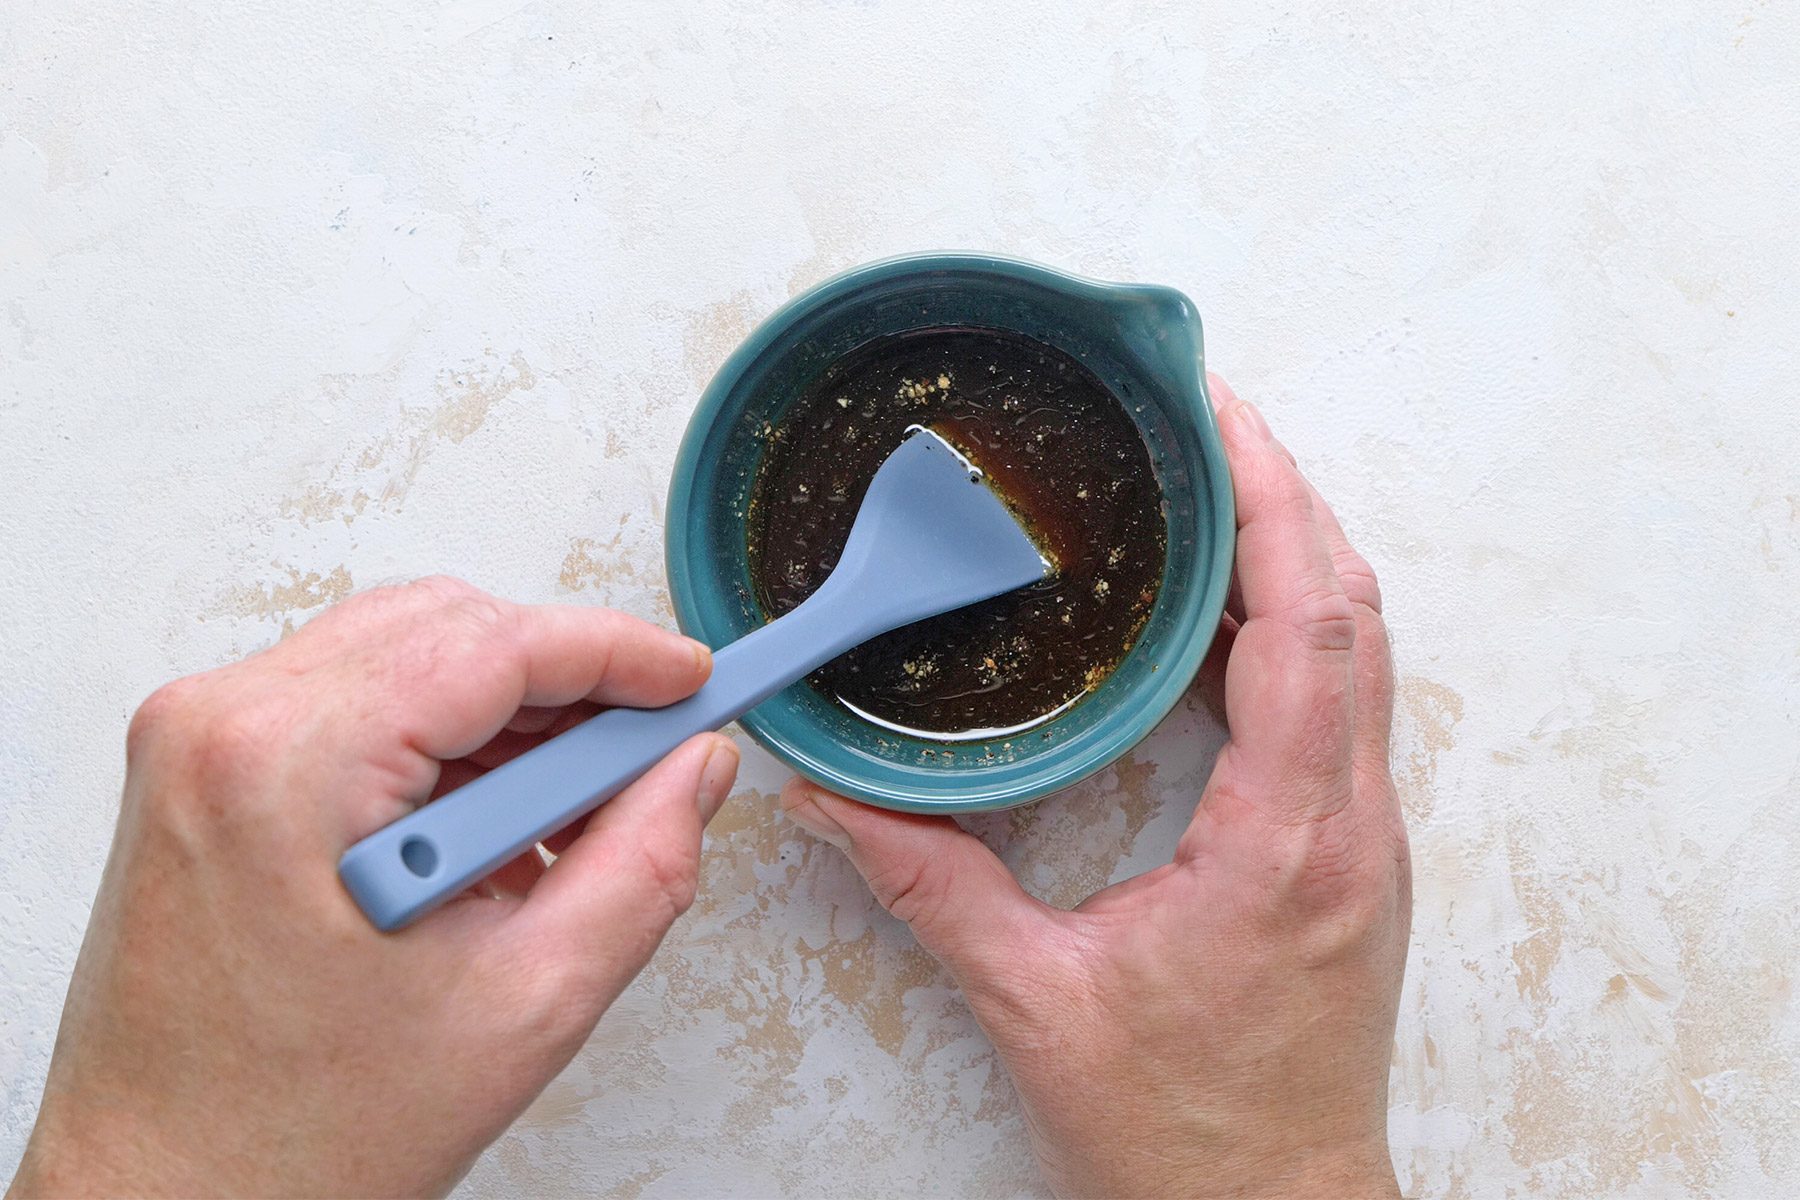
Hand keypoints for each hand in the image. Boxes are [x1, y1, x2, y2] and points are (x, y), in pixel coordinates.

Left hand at [10, 577, 739, 1197]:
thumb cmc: (293, 1137)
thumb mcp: (524, 1004)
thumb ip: (642, 866)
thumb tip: (693, 770)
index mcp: (287, 767)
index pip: (490, 643)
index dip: (616, 652)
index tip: (691, 682)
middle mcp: (223, 728)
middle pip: (445, 629)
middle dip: (566, 684)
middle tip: (650, 754)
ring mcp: (201, 746)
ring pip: (403, 657)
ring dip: (507, 719)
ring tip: (572, 822)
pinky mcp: (205, 774)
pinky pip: (353, 706)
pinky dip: (442, 747)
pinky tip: (494, 833)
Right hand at [780, 376, 1408, 1197]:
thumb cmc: (1182, 1135)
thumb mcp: (1036, 1005)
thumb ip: (929, 889)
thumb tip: (830, 802)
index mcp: (1286, 840)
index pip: (1307, 626)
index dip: (1272, 506)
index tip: (1224, 420)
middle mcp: (1353, 825)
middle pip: (1355, 612)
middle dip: (1288, 499)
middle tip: (1210, 422)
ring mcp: (1368, 843)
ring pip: (1366, 654)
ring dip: (1304, 557)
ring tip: (1225, 488)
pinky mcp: (1355, 861)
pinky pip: (1352, 705)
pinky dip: (1306, 627)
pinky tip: (1241, 616)